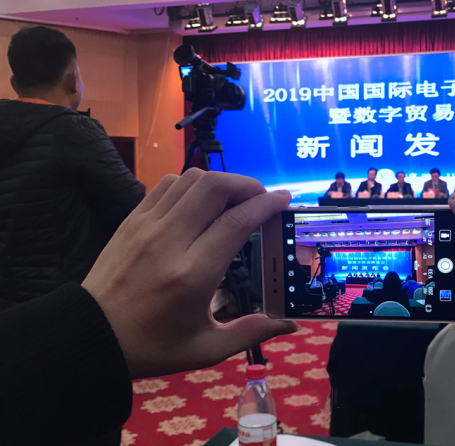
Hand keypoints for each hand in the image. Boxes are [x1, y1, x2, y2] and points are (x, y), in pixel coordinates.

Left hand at [82, 169, 298, 378]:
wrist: (90, 336)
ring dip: (220, 182)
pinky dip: (191, 185)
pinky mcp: (132, 220)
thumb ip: (252, 332)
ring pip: (191, 180)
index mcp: (193, 275)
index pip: (237, 222)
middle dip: (247, 185)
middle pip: (215, 187)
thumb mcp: (207, 348)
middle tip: (261, 197)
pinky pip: (167, 185)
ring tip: (234, 199)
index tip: (284, 199)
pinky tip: (200, 202)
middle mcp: (170, 242)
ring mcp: (147, 226)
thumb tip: (291, 324)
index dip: (266, 204)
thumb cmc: (152, 346)